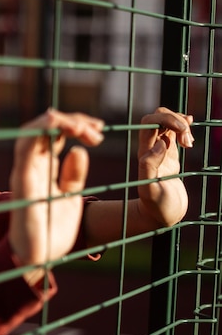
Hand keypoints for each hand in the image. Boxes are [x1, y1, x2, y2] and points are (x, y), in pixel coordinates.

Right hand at [9, 109, 103, 265]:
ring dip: (57, 121)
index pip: (54, 134)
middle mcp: (31, 165)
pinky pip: (25, 147)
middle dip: (72, 121)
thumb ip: (73, 176)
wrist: (38, 259)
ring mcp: (25, 171)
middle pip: (45, 128)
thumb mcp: (70, 198)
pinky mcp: (22, 180)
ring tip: (82, 128)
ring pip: (32, 131)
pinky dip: (38, 130)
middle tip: (97, 130)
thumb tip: (80, 150)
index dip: (76, 124)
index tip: (99, 129)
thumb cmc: (52, 231)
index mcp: (43, 168)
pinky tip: (56, 123)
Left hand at [137, 107, 193, 227]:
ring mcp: (160, 150)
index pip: (149, 123)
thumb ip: (150, 166)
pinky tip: (190, 138)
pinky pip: (174, 133)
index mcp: (144, 153)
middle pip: (158, 117)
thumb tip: (161, 142)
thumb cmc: (155, 207)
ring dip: (182, 125)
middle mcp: (149, 149)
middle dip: (176, 121)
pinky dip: (184, 129)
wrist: (162, 217)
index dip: (166, 119)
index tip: (184, 130)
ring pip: (167, 123)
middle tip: (188, 142)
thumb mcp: (149, 190)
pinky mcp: (170, 155)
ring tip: (190, 144)